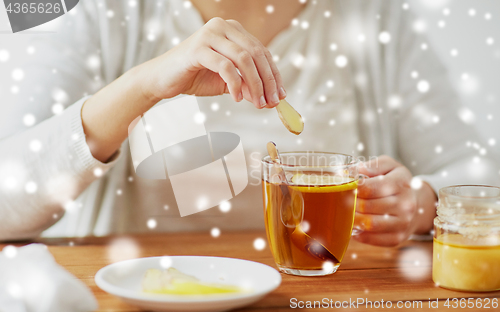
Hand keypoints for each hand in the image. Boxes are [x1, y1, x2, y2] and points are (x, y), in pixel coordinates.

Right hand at [139, 17, 285, 108]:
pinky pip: (225, 66)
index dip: (274, 74)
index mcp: (233, 30)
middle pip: (256, 53)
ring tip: (257, 103)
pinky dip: (235, 84)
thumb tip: (270, 99)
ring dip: (254, 84)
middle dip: (267, 81)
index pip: (262, 51)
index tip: (281, 95)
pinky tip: (237, 98)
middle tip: (271, 102)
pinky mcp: (198, 48)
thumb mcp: (228, 83)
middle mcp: (222, 27)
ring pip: (243, 59)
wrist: (163, 80)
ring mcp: (209, 35)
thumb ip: (248, 86)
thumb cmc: (195, 77)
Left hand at [353, 155, 437, 246]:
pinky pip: (372, 239)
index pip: (370, 188)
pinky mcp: (397, 238)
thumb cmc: (396, 182)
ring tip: (344, 213)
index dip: (353, 188)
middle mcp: (405, 204)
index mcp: (401, 183)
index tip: (345, 187)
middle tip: (340, 201)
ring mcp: (403, 223)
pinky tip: (353, 225)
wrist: (416, 203)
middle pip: (367, 206)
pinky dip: (358, 234)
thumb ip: (372, 165)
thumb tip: (355, 171)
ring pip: (369, 224)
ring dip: (352, 219)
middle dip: (350, 204)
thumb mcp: (388, 166)